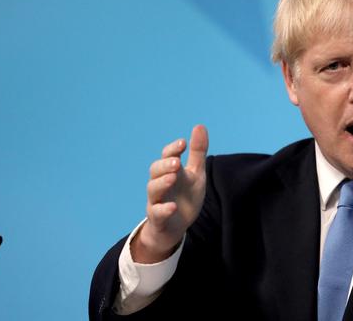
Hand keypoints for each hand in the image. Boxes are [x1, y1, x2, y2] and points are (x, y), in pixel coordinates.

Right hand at [131, 125, 208, 263]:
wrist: (178, 226)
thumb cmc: (186, 196)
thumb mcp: (195, 174)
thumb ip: (197, 152)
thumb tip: (200, 125)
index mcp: (170, 171)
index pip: (167, 156)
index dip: (173, 149)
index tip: (183, 143)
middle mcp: (161, 184)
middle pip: (155, 170)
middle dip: (165, 165)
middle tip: (177, 162)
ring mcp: (157, 201)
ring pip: (153, 189)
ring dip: (162, 183)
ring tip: (173, 177)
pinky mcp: (158, 218)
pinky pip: (156, 213)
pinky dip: (163, 209)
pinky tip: (173, 206)